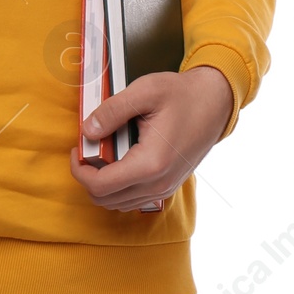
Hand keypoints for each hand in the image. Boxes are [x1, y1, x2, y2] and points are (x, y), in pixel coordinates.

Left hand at [70, 65, 235, 211]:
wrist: (216, 102)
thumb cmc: (184, 95)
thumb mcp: (145, 91)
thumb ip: (112, 110)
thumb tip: (87, 130)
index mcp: (151, 162)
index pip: (100, 185)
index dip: (78, 170)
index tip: (77, 149)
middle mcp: (159, 182)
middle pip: (105, 199)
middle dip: (88, 177)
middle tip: (88, 149)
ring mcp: (165, 188)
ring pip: (117, 203)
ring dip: (103, 183)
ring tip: (105, 152)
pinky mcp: (168, 186)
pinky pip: (133, 198)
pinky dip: (119, 185)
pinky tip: (120, 159)